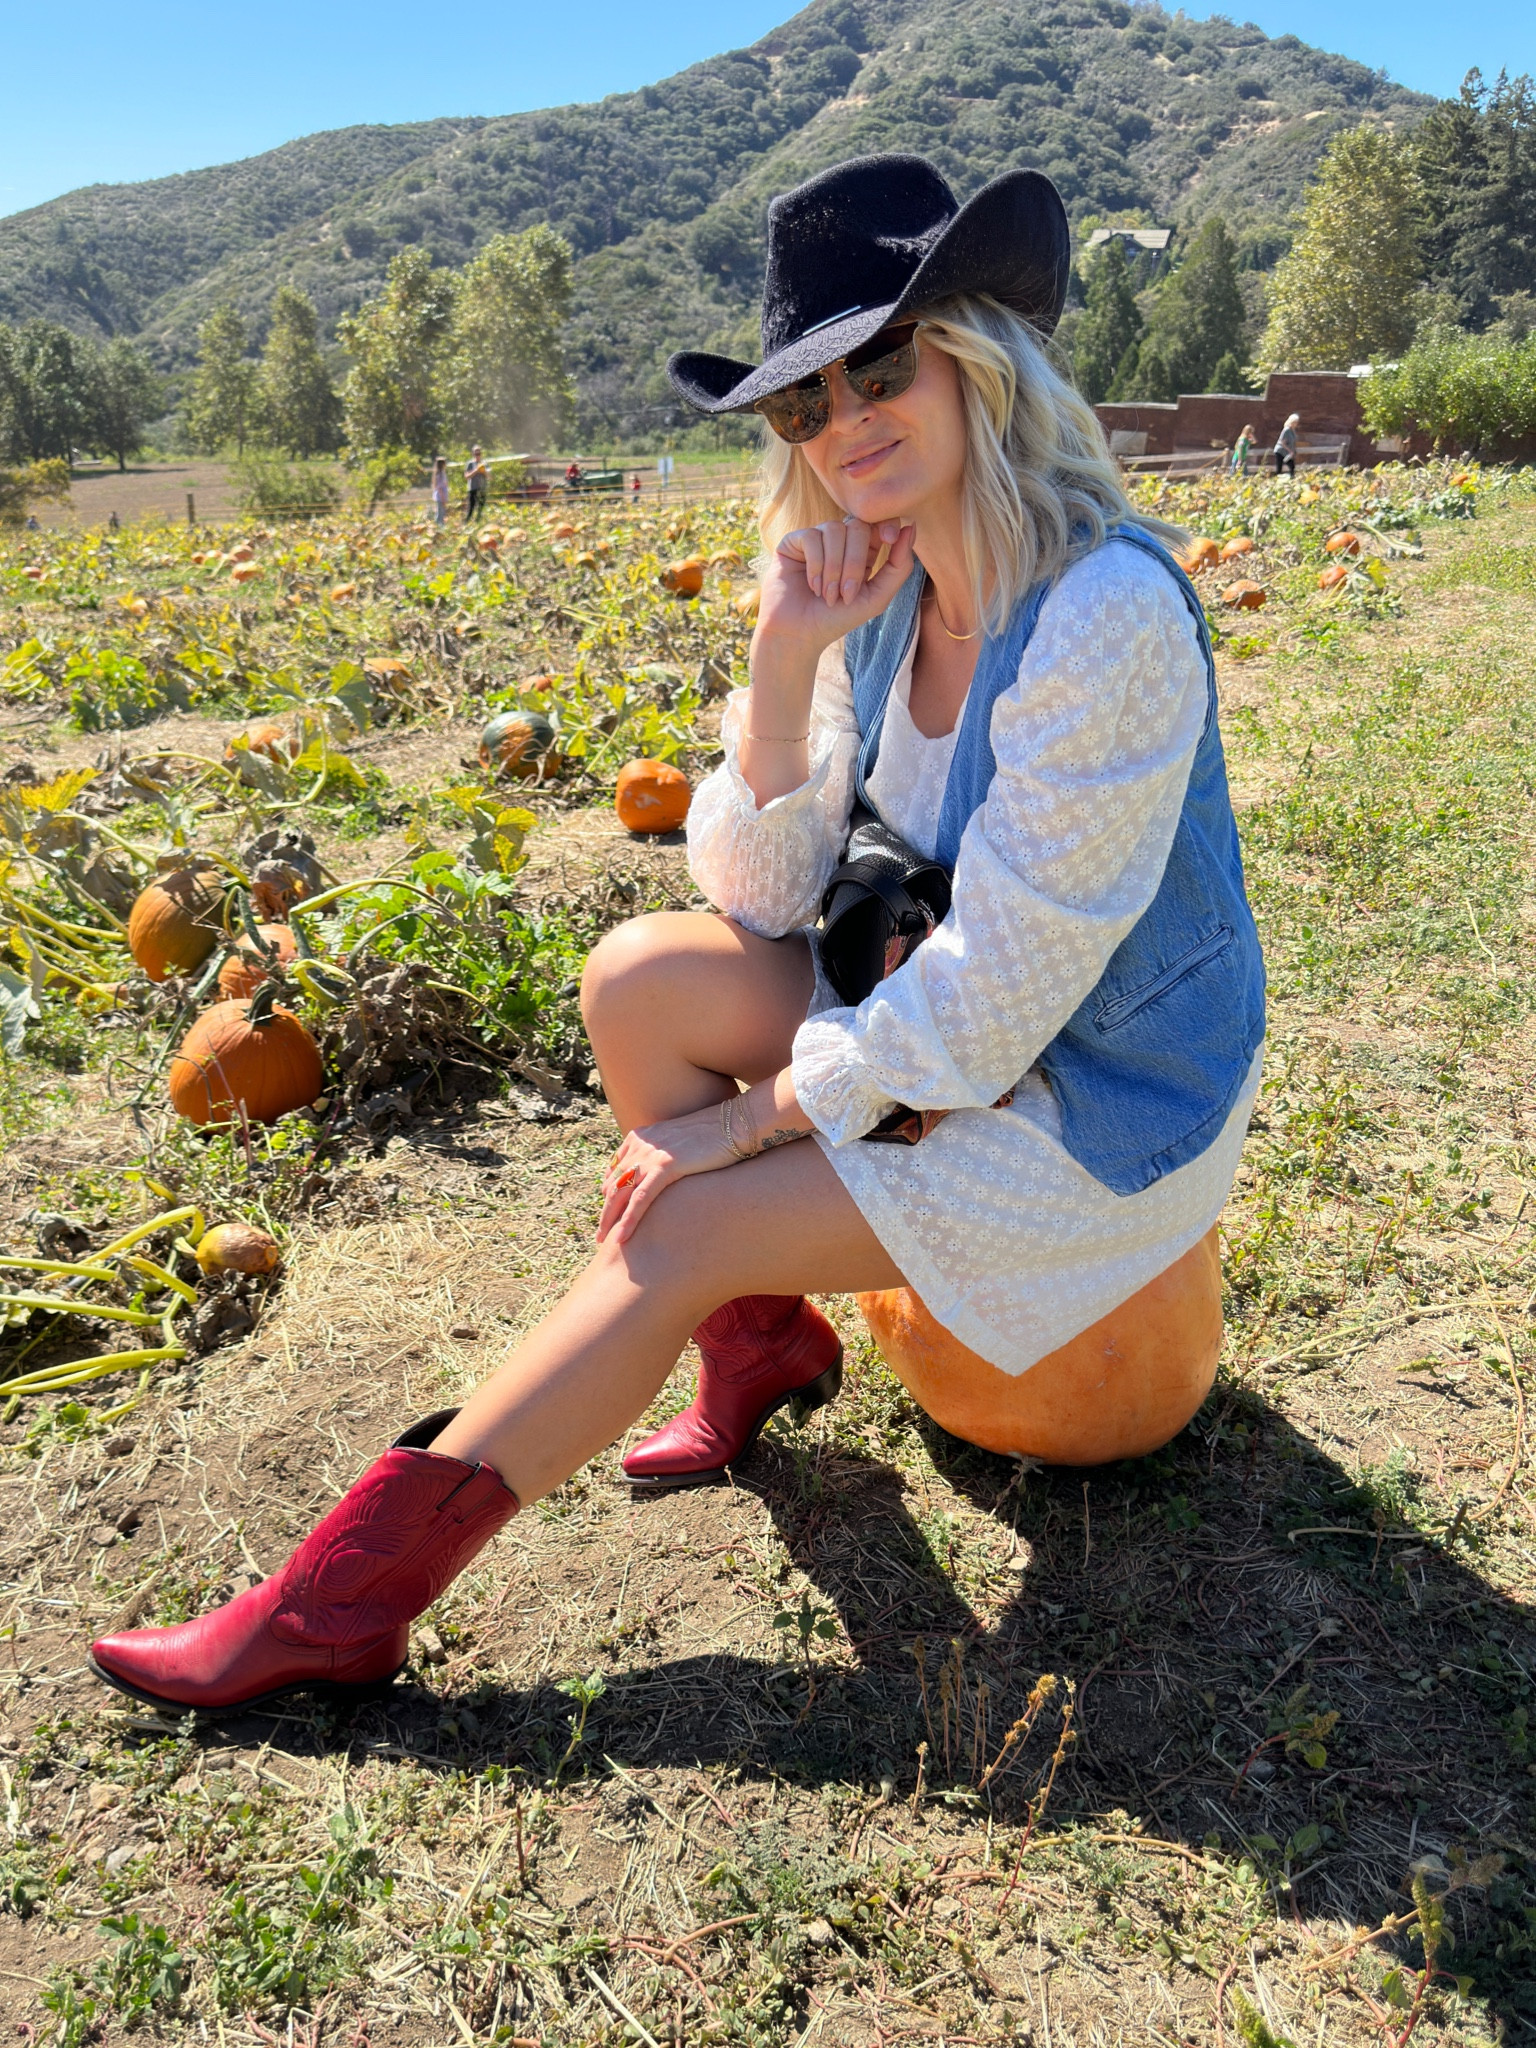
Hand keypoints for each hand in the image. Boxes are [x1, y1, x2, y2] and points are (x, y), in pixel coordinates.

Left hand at [598, 1100, 738, 1245]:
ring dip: (609, 1221)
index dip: (609, 1195)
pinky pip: (640, 1199)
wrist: (737, 1123)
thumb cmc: (717, 1137)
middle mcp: (640, 1144)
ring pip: (620, 1194)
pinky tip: (621, 1238)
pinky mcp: (666, 1165)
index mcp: (640, 1137)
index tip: (608, 1215)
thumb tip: (660, 1179)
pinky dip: (628, 1220)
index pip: (615, 1171)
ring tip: (603, 1242)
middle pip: (612, 1184)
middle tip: (599, 1236)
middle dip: (605, 1212)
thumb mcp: (681, 1144)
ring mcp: (652, 1154)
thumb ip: (665, 1158)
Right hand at [755, 516, 916, 660]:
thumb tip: (910, 528)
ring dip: (834, 567)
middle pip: (858, 526)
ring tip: (828, 595)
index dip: (885, 524)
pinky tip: (812, 586)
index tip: (890, 538)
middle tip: (846, 594)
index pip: (877, 523)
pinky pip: (811, 536)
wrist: (799, 636)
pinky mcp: (793, 542)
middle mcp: (839, 541)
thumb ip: (899, 567)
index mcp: (862, 551)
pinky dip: (815, 564)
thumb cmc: (837, 620)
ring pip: (834, 529)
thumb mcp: (877, 597)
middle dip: (855, 562)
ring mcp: (816, 539)